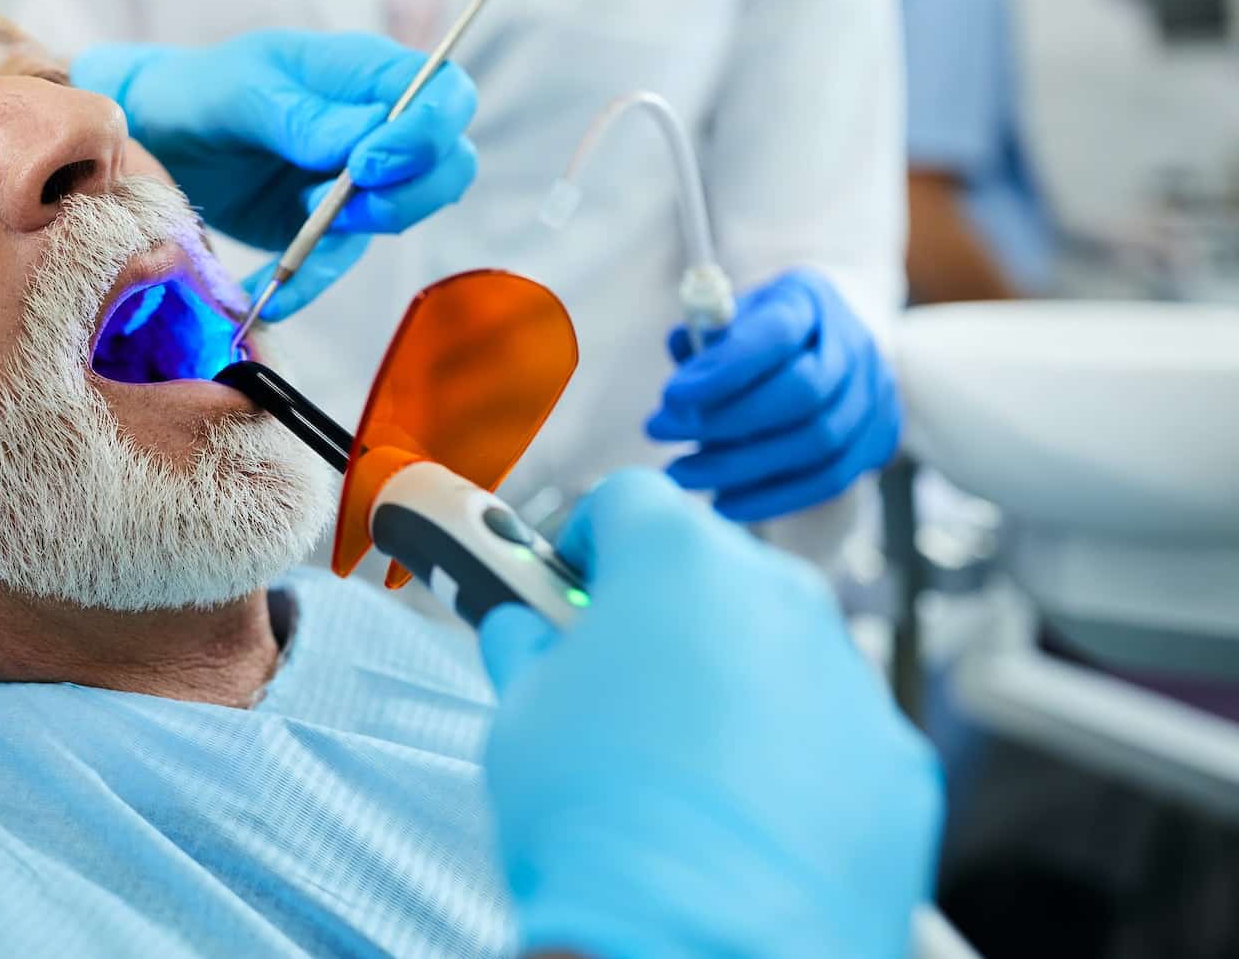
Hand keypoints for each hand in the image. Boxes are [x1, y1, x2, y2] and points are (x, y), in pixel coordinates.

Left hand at [72, 32, 477, 317]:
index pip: (444, 95)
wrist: (153, 137)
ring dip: (355, 235)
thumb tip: (366, 139)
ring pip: (404, 216)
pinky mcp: (324, 226)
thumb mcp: (240, 91)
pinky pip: (337, 260)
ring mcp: (354, 179)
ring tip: (296, 235)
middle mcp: (375, 125)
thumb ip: (301, 114)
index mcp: (363, 72)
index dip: (427, 135)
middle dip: (408, 195)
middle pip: (448, 164)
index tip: (367, 165)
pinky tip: (267, 296)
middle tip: (341, 208)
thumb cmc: (199, 91)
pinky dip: (306, 281)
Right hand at [478, 470, 941, 958]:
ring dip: (733, 678)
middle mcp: (780, 594)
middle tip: (618, 680)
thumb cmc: (597, 820)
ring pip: (780, 646)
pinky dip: (793, 753)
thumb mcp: (517, 710)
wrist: (695, 946)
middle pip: (714, 567)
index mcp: (679, 557)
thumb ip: (527, 646)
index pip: (628, 499)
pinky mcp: (895, 755)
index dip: (587, 542)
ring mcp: (848, 674)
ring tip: (677, 763)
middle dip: (665, 609)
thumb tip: (525, 634)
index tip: (570, 589)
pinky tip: (742, 813)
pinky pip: (832, 728)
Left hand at [647, 267, 900, 521]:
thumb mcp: (734, 314)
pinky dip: (773, 497)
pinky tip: (723, 504)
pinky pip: (830, 478)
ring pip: (816, 441)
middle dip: (725, 421)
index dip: (724, 369)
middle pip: (801, 392)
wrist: (832, 344)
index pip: (776, 334)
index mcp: (811, 300)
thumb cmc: (764, 330)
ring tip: (679, 474)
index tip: (670, 396)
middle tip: (659, 433)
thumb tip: (680, 349)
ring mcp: (876, 393)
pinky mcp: (880, 438)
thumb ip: (707, 333)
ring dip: (740, 466)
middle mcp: (854, 344)